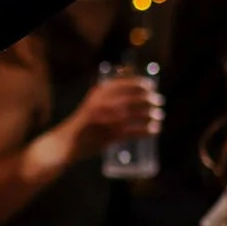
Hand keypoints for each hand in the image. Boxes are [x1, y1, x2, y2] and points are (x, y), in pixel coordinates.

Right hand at [38, 74, 162, 167]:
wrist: (67, 142)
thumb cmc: (82, 122)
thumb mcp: (91, 102)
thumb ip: (106, 94)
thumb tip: (130, 88)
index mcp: (99, 94)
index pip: (126, 83)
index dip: (142, 84)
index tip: (151, 86)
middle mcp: (104, 104)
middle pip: (136, 99)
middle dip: (151, 99)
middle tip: (159, 102)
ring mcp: (109, 121)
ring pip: (138, 115)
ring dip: (153, 115)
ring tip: (159, 116)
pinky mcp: (112, 136)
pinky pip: (135, 132)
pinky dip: (148, 130)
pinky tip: (155, 130)